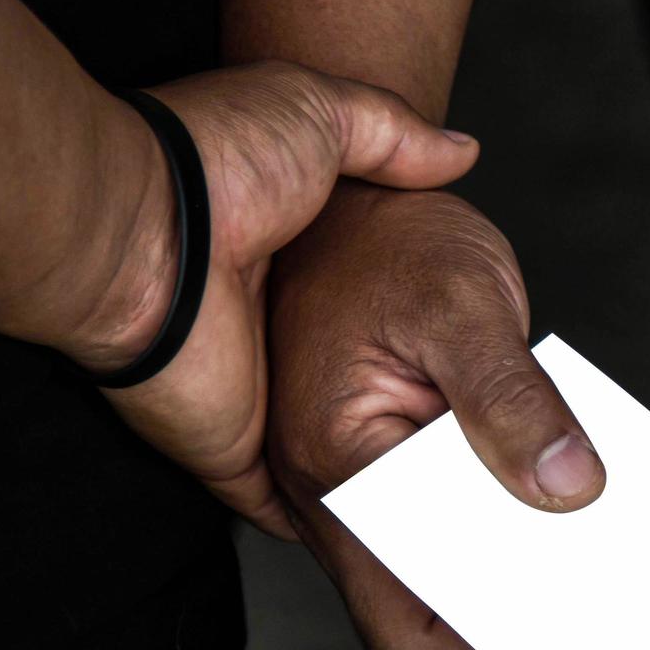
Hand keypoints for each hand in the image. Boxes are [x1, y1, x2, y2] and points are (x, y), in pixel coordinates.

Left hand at [71, 61, 479, 536]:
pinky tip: (401, 536)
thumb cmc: (219, 167)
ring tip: (480, 503)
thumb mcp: (321, 113)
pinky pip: (298, 514)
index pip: (395, 327)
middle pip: (385, 404)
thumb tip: (460, 150)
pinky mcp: (242, 459)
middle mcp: (293, 350)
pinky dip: (343, 531)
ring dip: (402, 485)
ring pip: (350, 464)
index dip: (451, 352)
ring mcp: (267, 408)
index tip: (507, 376)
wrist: (138, 227)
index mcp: (311, 276)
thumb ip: (394, 134)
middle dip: (440, 429)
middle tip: (511, 453)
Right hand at [267, 183, 605, 649]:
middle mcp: (343, 505)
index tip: (583, 646)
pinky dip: (519, 543)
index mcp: (341, 476)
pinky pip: (458, 535)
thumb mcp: (460, 301)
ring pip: (444, 590)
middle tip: (615, 633)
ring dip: (521, 594)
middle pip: (426, 633)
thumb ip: (510, 400)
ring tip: (616, 584)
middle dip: (518, 644)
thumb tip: (571, 490)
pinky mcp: (402, 472)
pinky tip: (587, 527)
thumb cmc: (390, 244)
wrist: (352, 202)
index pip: (411, 629)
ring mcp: (370, 495)